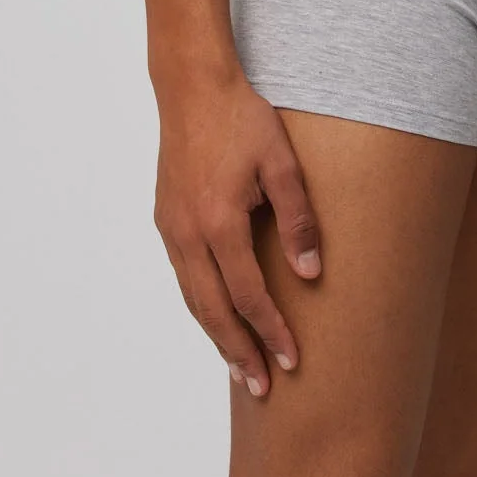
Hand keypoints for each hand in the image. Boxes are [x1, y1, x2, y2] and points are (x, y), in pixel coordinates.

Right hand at [153, 70, 321, 394]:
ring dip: (216, 336)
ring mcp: (172, 229)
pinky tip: (217, 318)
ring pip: (193, 299)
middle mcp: (188, 234)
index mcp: (219, 223)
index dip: (271, 331)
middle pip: (213, 312)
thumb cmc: (243, 120)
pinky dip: (201, 307)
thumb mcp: (282, 163)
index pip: (248, 296)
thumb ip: (298, 218)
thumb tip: (310, 273)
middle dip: (239, 352)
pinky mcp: (166, 220)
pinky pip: (184, 277)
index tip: (292, 361)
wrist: (192, 88)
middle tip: (262, 388)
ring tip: (239, 366)